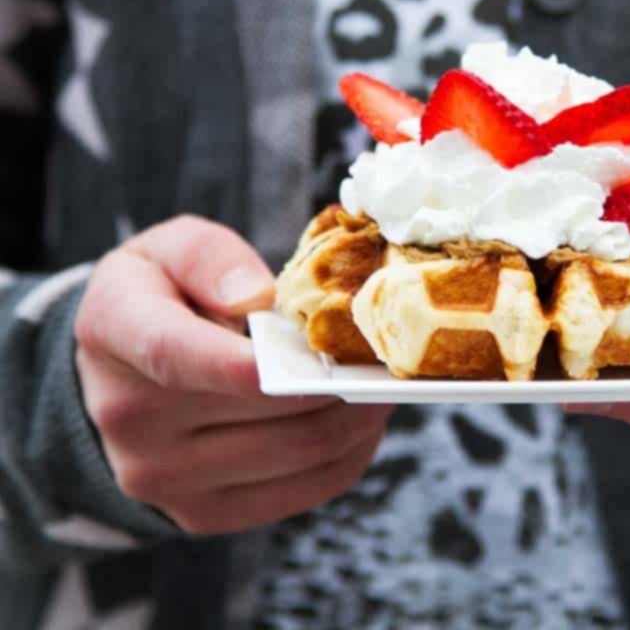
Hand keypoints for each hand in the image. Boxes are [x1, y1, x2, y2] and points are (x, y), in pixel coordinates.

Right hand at [75, 215, 391, 534]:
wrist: (117, 373)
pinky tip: (359, 419)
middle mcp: (128, 417)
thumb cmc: (162, 294)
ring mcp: (163, 478)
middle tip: (383, 350)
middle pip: (268, 406)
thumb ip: (210, 258)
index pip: (179, 354)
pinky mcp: (203, 514)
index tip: (316, 347)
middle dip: (340, 376)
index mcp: (114, 333)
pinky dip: (352, 452)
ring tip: (379, 381)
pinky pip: (308, 488)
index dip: (253, 359)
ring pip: (302, 450)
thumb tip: (256, 297)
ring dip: (360, 415)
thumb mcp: (171, 248)